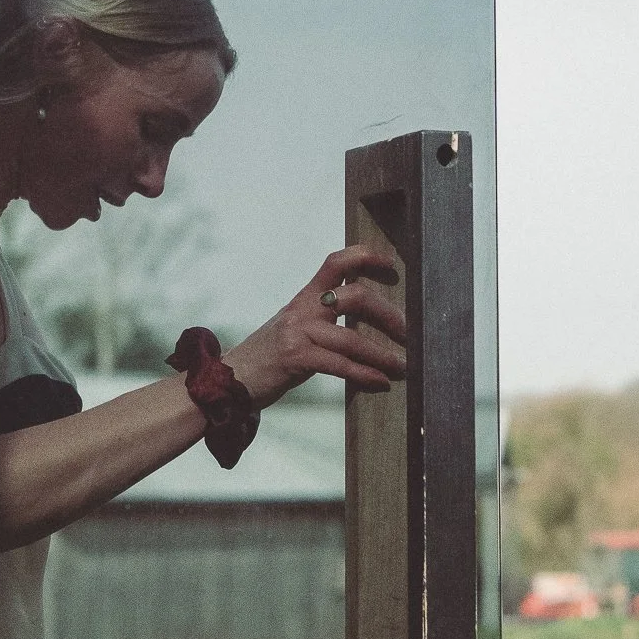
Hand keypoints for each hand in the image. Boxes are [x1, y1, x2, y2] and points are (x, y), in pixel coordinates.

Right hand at [223, 245, 406, 408]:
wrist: (227, 381)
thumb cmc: (266, 358)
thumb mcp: (292, 330)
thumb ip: (320, 321)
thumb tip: (361, 324)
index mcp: (303, 299)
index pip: (335, 263)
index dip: (365, 256)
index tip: (391, 265)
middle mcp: (302, 310)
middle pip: (355, 297)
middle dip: (388, 315)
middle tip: (410, 332)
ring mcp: (298, 333)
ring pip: (351, 339)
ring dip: (382, 355)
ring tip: (403, 367)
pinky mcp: (295, 359)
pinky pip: (339, 365)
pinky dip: (364, 374)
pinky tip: (380, 382)